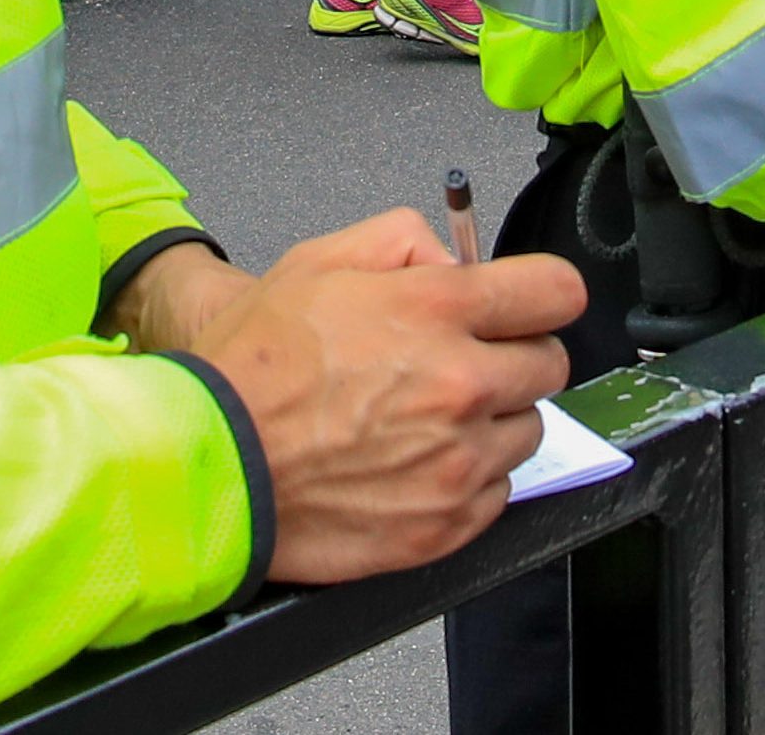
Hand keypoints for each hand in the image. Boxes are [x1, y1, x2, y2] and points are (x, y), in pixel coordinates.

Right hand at [165, 210, 586, 583]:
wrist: (208, 463)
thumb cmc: (250, 368)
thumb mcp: (315, 263)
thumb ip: (400, 241)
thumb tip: (451, 258)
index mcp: (436, 311)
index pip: (556, 292)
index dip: (540, 294)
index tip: (527, 304)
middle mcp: (461, 385)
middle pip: (549, 364)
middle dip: (513, 355)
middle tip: (462, 362)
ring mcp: (458, 461)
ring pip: (527, 431)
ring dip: (493, 421)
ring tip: (426, 419)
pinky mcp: (446, 524)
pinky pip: (498, 493)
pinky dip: (469, 478)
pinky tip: (415, 464)